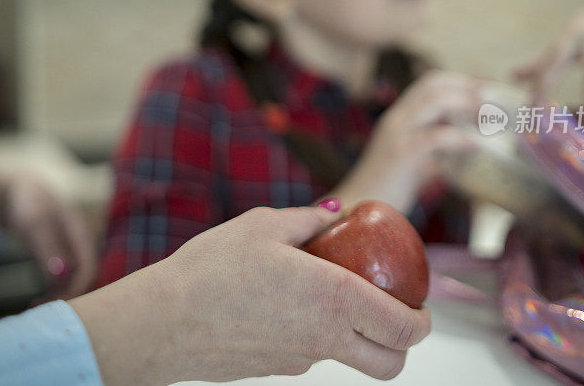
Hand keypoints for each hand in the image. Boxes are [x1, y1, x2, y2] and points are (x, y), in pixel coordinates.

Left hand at [0, 171, 96, 299]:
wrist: (21, 193)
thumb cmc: (28, 205)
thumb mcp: (35, 224)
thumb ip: (49, 249)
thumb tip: (62, 275)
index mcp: (81, 233)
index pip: (89, 268)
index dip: (75, 289)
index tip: (54, 305)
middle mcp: (82, 244)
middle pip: (86, 278)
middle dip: (69, 296)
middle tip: (44, 312)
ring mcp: (74, 250)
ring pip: (76, 280)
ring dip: (61, 296)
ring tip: (38, 308)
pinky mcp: (64, 257)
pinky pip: (65, 280)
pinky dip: (55, 292)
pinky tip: (40, 300)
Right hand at [70, 204, 431, 384]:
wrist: (160, 322)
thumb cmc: (211, 269)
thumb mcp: (263, 225)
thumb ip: (308, 219)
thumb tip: (337, 213)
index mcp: (333, 299)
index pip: (404, 330)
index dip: (423, 321)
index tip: (420, 305)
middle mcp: (324, 338)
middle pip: (390, 364)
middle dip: (404, 345)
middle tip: (393, 313)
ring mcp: (299, 361)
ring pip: (350, 359)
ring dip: (356, 335)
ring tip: (326, 292)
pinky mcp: (275, 370)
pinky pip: (311, 354)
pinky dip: (316, 334)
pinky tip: (284, 304)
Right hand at [328, 70, 480, 213]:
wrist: (356, 211)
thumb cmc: (388, 191)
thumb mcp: (416, 163)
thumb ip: (437, 151)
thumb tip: (470, 147)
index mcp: (399, 118)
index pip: (429, 83)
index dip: (461, 81)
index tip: (489, 90)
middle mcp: (395, 119)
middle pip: (432, 84)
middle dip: (467, 87)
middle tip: (496, 101)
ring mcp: (395, 134)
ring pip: (433, 100)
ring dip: (466, 103)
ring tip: (490, 117)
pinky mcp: (400, 155)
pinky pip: (434, 137)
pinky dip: (459, 138)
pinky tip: (476, 145)